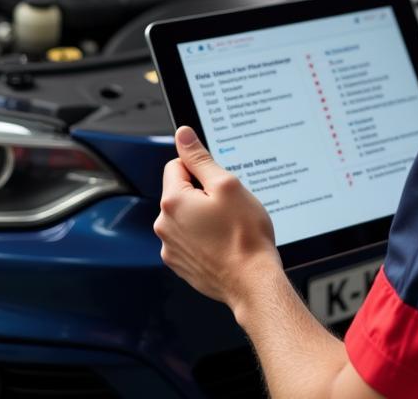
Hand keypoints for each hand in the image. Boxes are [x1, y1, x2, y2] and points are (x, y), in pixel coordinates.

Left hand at [154, 126, 281, 309]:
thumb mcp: (227, 185)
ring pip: (185, 215)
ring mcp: (170, 247)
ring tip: (227, 228)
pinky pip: (188, 238)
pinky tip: (222, 243)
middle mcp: (164, 225)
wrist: (253, 282)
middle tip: (227, 207)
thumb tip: (183, 135)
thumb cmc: (244, 236)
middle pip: (180, 191)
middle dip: (202, 193)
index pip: (177, 165)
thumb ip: (200, 158)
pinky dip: (203, 237)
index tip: (219, 185)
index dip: (201, 170)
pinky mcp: (180, 264)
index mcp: (173, 201)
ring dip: (202, 215)